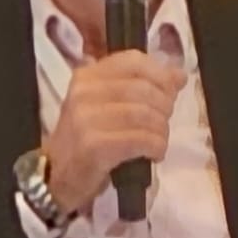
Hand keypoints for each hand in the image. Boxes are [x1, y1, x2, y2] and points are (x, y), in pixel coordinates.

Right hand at [44, 49, 183, 215]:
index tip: (170, 92)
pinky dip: (156, 147)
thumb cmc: (89, 137)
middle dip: (165, 107)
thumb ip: (142, 85)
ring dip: (161, 131)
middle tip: (162, 123)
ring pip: (146, 115)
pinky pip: (141, 139)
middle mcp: (84, 93)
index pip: (134, 60)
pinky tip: (153, 154)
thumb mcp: (109, 104)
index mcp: (88, 76)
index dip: (161, 75)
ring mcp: (86, 119)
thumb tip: (179, 75)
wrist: (58, 176)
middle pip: (144, 89)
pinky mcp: (94, 146)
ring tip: (158, 141)